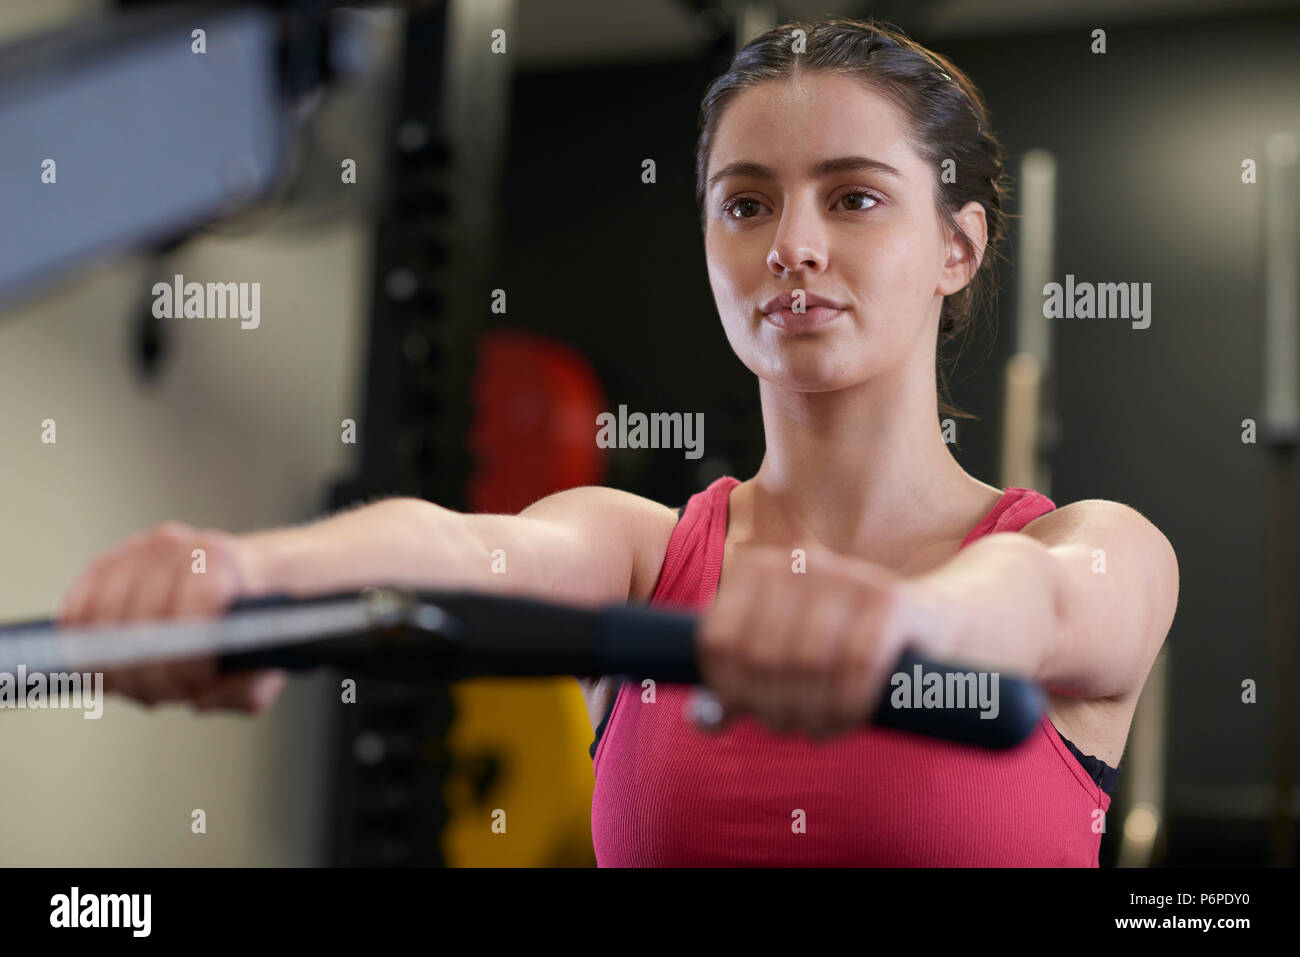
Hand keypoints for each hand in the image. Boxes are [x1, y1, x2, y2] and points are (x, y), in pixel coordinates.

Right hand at [57, 520, 285, 712]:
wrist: (258, 577)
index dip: (187, 661)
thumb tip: (199, 699)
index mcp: (221, 562)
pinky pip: (78, 609)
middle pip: (140, 622)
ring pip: (104, 620)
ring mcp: (139, 551)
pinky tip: (109, 665)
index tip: (195, 683)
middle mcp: (178, 546)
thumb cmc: (259, 623)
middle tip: (167, 693)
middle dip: (150, 673)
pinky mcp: (109, 562)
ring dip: (119, 666)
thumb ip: (242, 688)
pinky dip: (87, 645)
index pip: (191, 610)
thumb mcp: (269, 661)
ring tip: (146, 683)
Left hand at [695, 544, 938, 738]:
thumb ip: (742, 687)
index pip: (718, 639)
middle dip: (772, 707)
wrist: (929, 624)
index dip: (726, 688)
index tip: (745, 711)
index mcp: (760, 568)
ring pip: (809, 662)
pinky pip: (858, 664)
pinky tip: (849, 719)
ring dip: (812, 711)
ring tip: (817, 727)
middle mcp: (802, 563)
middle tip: (789, 726)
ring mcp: (850, 576)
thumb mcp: (784, 660)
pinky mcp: (893, 600)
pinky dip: (849, 705)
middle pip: (762, 657)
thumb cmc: (841, 647)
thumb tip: (702, 722)